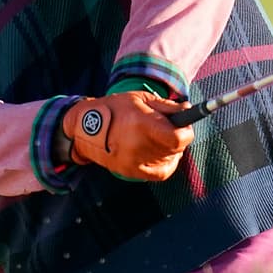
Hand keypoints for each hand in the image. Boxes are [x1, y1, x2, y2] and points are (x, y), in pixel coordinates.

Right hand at [61, 92, 194, 181]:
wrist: (85, 129)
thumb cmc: (113, 109)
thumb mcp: (139, 99)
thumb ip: (165, 106)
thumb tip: (187, 109)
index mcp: (142, 124)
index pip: (178, 138)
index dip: (186, 132)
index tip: (185, 125)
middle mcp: (139, 145)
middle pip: (175, 149)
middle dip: (178, 138)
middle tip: (171, 128)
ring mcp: (134, 161)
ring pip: (169, 160)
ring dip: (171, 150)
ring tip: (161, 138)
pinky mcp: (131, 171)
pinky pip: (161, 173)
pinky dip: (166, 163)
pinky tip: (162, 154)